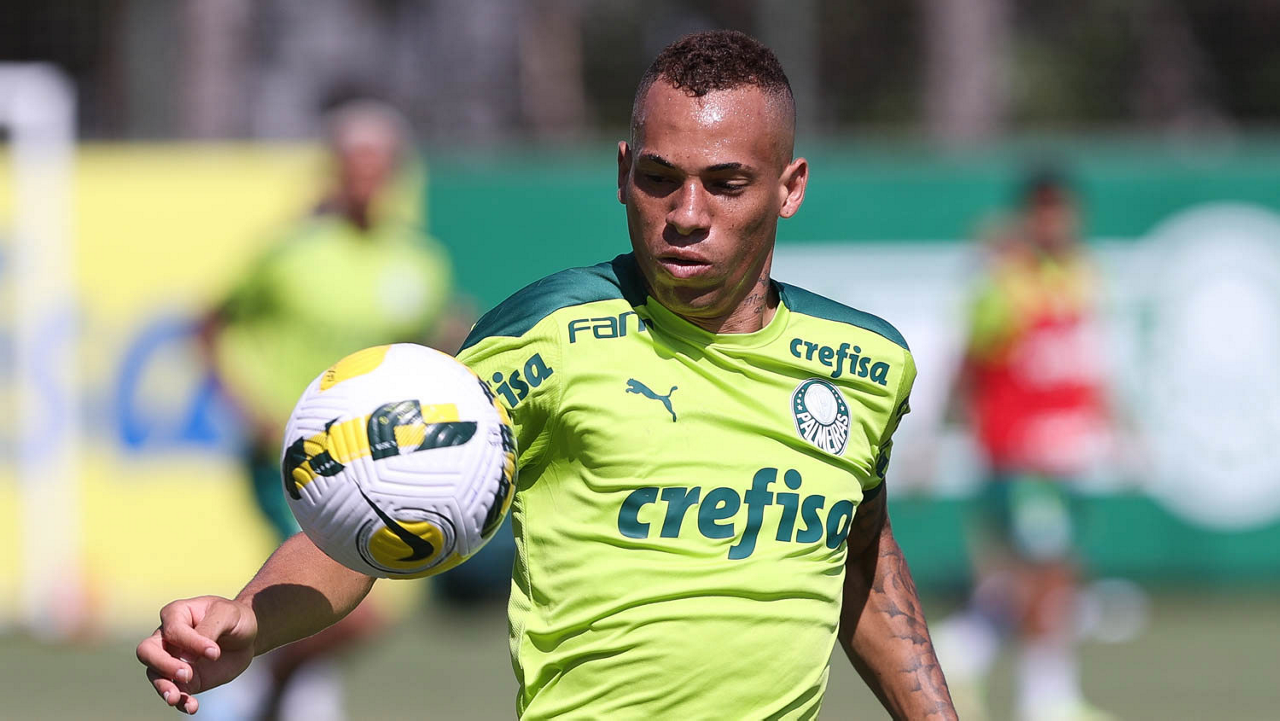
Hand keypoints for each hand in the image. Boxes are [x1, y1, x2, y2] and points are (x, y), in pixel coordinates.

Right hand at [136, 596, 258, 714]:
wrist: (247, 636)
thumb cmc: (234, 618)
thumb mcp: (227, 614)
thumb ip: (209, 629)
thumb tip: (189, 657)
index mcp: (176, 614)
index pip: (173, 631)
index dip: (191, 643)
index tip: (214, 652)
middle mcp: (167, 638)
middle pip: (147, 652)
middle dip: (163, 665)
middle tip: (186, 675)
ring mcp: (172, 660)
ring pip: (155, 675)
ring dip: (164, 688)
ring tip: (176, 699)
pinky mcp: (183, 680)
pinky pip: (175, 691)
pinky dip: (180, 701)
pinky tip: (192, 707)